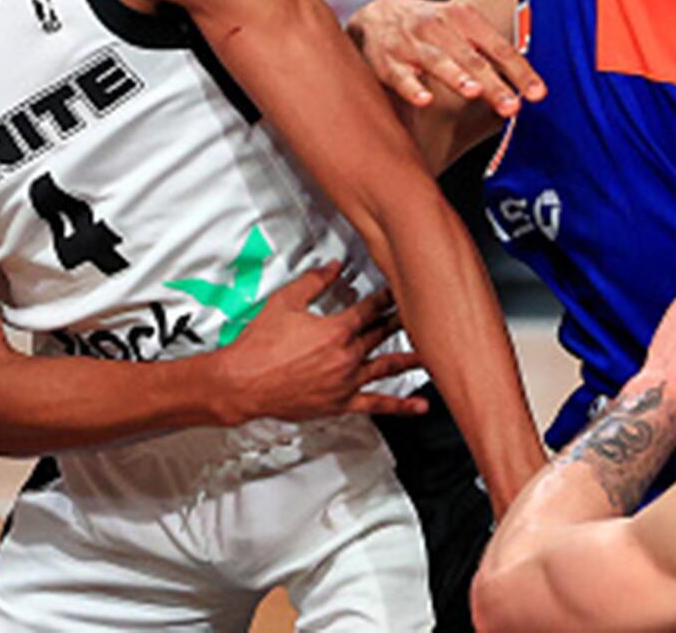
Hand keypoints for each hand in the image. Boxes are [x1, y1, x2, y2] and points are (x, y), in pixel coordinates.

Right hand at [216, 262, 427, 421]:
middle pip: (383, 334)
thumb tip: (331, 268)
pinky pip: (376, 405)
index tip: (399, 290)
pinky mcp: (340, 403)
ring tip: (434, 353)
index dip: (388, 297)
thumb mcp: (285, 302)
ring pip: (388, 367)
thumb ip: (313, 282)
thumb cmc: (258, 349)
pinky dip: (400, 406)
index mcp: (336, 330)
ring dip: (412, 358)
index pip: (371, 308)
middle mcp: (346, 357)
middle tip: (420, 314)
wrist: (241, 383)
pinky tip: (418, 406)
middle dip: (402, 321)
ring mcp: (345, 382)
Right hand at [348, 0, 544, 118]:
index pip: (499, 48)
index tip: (538, 94)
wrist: (374, 16)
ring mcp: (411, 44)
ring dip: (457, 77)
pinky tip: (424, 100)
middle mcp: (439, 28)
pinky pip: (400, 75)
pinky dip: (412, 87)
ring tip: (475, 92)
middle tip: (513, 106)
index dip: (520, 71)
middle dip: (494, 83)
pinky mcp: (386, 61)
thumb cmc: (430, 30)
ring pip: (437, 61)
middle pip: (472, 59)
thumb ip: (490, 54)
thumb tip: (528, 86)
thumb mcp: (461, 31)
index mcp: (465, 21)